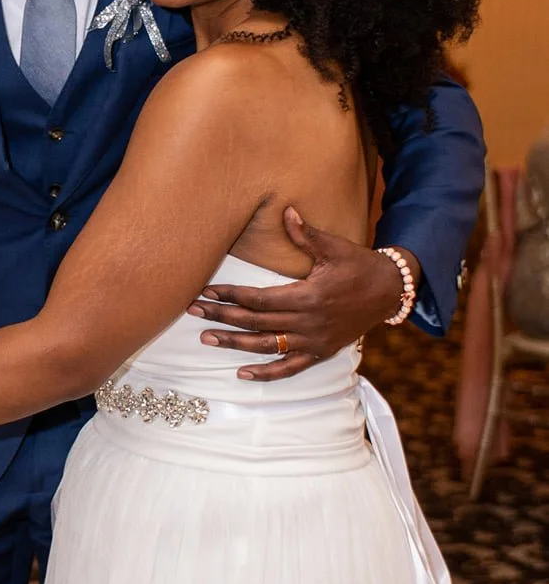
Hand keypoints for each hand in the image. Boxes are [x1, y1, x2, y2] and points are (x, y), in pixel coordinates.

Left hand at [189, 207, 412, 380]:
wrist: (390, 292)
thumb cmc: (360, 265)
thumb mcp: (334, 247)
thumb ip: (305, 234)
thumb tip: (286, 210)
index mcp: (307, 296)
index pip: (258, 298)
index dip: (230, 295)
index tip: (206, 291)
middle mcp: (307, 322)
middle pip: (255, 322)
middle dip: (222, 317)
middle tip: (193, 312)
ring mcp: (313, 341)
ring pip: (266, 346)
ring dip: (234, 344)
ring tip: (207, 338)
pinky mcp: (320, 352)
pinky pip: (289, 368)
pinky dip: (266, 373)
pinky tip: (242, 374)